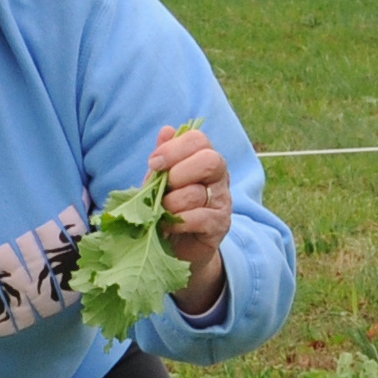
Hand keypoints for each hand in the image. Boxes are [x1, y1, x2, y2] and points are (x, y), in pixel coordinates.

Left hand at [149, 122, 232, 316]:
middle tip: (162, 188)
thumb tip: (166, 130)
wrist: (177, 247)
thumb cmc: (166, 208)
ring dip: (170, 203)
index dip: (174, 148)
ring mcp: (222, 201)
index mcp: (203, 158)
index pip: (198, 139)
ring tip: (160, 212)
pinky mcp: (221, 225)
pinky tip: (166, 226)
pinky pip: (201, 217)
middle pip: (209, 160)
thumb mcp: (159, 182)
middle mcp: (218, 176)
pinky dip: (178, 221)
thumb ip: (163, 159)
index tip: (154, 163)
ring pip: (196, 193)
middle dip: (178, 172)